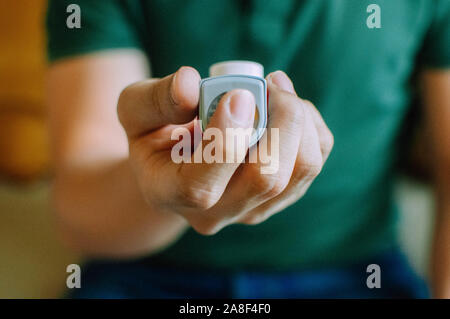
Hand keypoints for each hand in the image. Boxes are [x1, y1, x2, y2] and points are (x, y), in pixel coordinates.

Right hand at [117, 67, 332, 234]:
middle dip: (280, 121)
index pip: (201, 187)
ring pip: (300, 170)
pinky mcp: (282, 195)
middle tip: (270, 82)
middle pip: (266, 179)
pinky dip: (309, 125)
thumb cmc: (156, 132)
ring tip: (276, 89)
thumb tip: (191, 85)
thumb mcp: (136, 109)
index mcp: (170, 194)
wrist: (179, 162)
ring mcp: (254, 207)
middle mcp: (217, 211)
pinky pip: (314, 159)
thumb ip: (155, 98)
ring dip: (298, 120)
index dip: (225, 142)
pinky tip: (284, 108)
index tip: (238, 96)